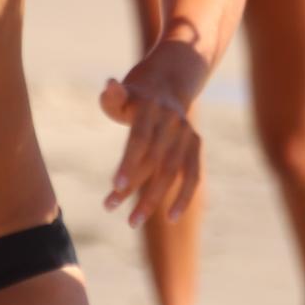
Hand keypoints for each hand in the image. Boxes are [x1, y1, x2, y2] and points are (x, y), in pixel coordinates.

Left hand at [99, 66, 201, 227]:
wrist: (168, 83)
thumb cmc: (134, 97)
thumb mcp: (120, 94)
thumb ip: (113, 97)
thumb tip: (110, 85)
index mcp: (151, 107)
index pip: (140, 138)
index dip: (129, 162)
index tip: (114, 186)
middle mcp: (173, 120)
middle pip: (154, 160)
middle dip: (133, 187)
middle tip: (108, 208)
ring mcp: (187, 133)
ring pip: (173, 172)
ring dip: (154, 198)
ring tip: (132, 221)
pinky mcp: (196, 144)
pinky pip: (193, 175)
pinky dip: (184, 196)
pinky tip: (170, 217)